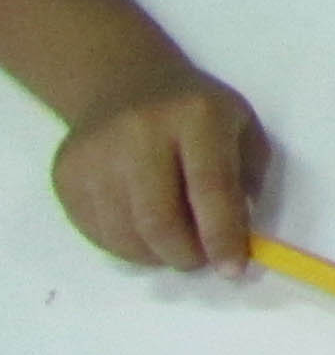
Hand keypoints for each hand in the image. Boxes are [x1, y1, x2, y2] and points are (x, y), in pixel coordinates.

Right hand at [53, 59, 266, 270]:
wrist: (125, 84)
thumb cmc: (196, 112)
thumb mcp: (241, 127)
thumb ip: (246, 180)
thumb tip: (236, 237)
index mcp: (195, 116)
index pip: (210, 187)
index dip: (223, 236)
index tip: (234, 270)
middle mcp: (139, 133)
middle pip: (160, 221)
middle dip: (187, 255)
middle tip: (201, 259)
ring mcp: (96, 155)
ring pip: (125, 235)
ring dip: (157, 256)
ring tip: (175, 245)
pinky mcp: (67, 175)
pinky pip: (98, 233)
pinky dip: (128, 247)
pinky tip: (144, 232)